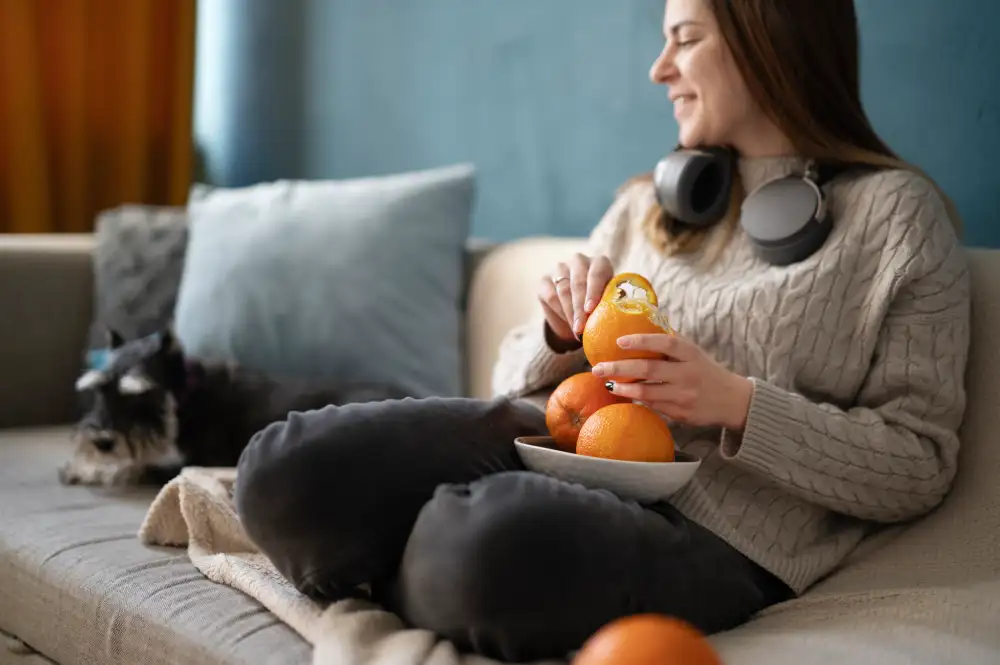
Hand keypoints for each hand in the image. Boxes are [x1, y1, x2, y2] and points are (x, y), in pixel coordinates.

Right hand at [537, 253, 613, 342]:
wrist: (578, 309)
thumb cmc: (601, 305)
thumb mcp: (609, 302)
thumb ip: (614, 303)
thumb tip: (622, 317)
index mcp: (600, 262)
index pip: (596, 273)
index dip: (594, 291)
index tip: (590, 309)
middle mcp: (579, 261)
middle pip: (578, 283)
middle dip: (580, 308)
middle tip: (582, 328)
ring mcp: (560, 268)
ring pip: (563, 290)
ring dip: (570, 313)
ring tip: (577, 330)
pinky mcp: (545, 280)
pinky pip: (551, 297)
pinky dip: (559, 312)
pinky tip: (568, 323)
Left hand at [591, 333, 753, 430]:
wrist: (733, 401)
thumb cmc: (706, 371)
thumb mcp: (694, 353)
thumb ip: (671, 343)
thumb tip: (641, 324)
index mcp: (691, 354)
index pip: (666, 343)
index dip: (642, 340)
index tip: (619, 341)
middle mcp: (688, 374)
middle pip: (649, 369)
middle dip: (620, 368)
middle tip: (598, 367)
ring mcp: (684, 396)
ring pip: (647, 392)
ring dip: (624, 388)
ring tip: (607, 383)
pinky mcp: (680, 413)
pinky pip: (653, 406)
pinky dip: (636, 399)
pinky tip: (623, 394)